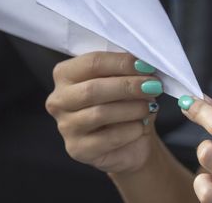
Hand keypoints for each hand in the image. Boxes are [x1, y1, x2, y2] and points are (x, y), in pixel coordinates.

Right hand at [46, 52, 162, 173]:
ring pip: (100, 113)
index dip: (121, 63)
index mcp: (65, 74)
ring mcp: (66, 127)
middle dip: (127, 86)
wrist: (129, 142)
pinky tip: (141, 126)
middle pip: (93, 88)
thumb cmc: (123, 104)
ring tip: (150, 106)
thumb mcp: (124, 81)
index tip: (145, 65)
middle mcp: (59, 100)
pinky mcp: (78, 150)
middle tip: (152, 85)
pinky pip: (108, 138)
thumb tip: (143, 65)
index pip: (92, 63)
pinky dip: (131, 130)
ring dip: (132, 108)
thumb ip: (127, 71)